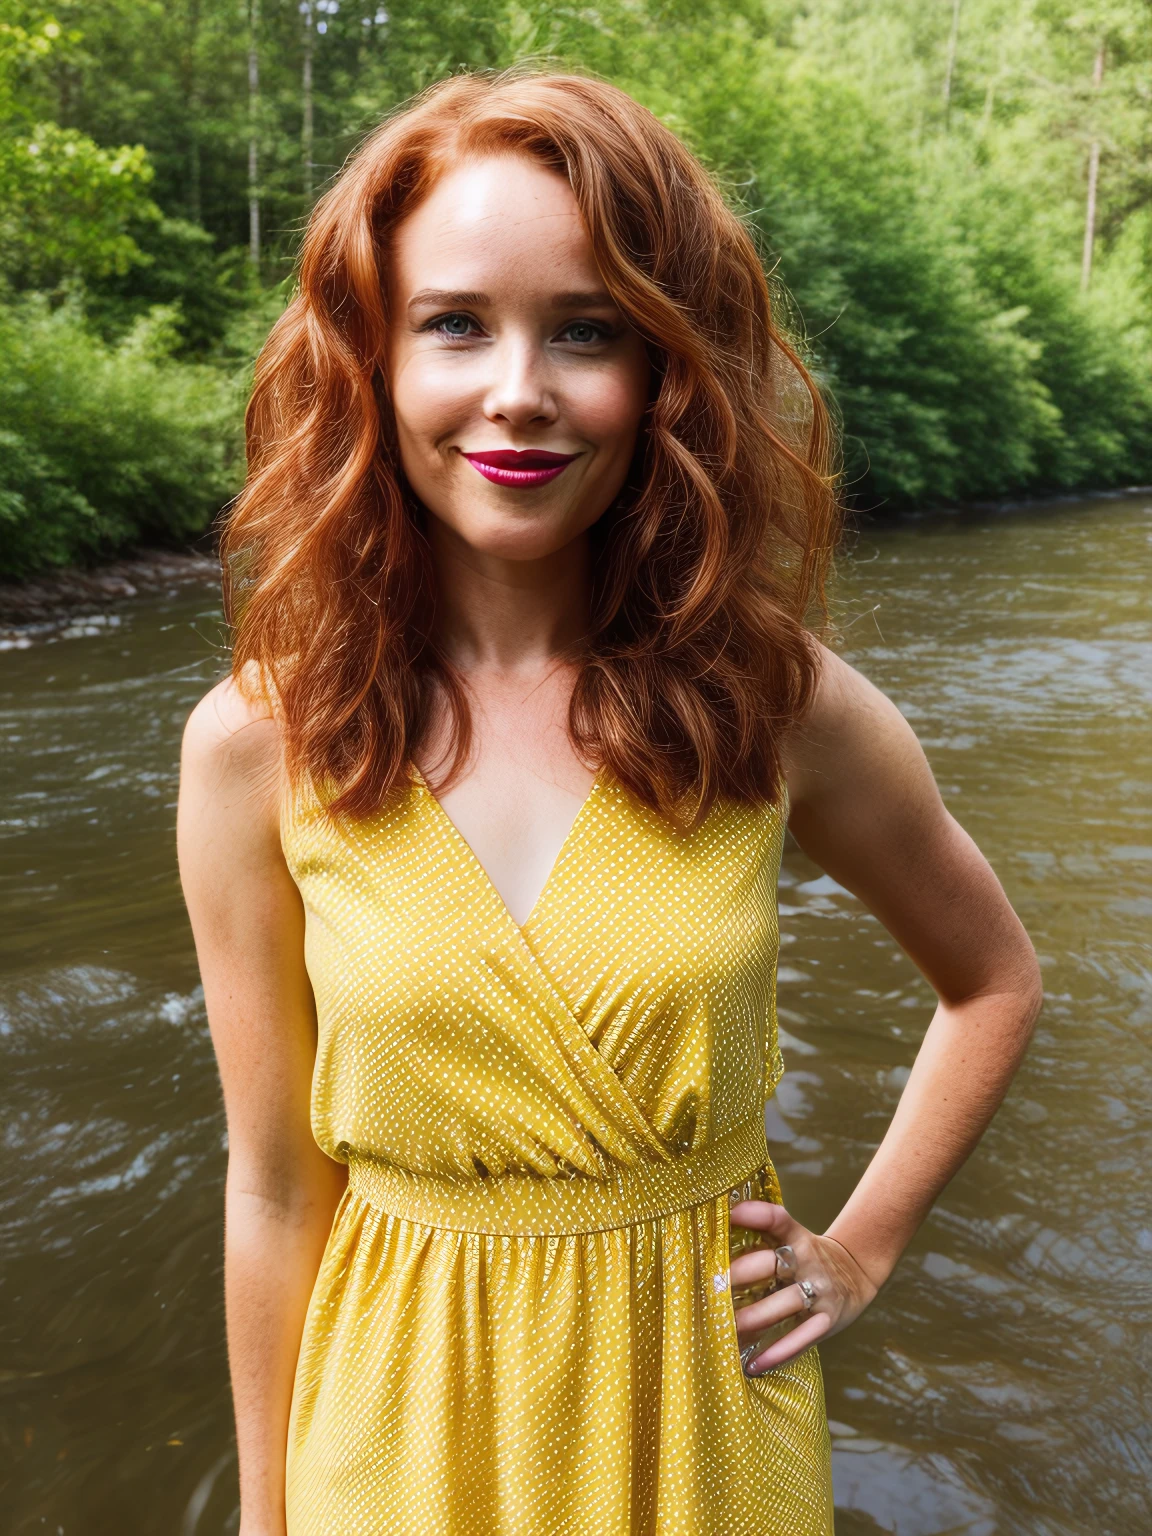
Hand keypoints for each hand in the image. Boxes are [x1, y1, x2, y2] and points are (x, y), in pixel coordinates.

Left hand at [728, 1199, 881, 1373]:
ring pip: (784, 1303)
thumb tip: (719, 1224)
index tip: (728, 1214)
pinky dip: (777, 1352)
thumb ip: (762, 1232)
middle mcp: (809, 1262)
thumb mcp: (793, 1238)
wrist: (856, 1275)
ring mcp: (820, 1292)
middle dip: (741, 1273)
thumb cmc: (808, 1258)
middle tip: (710, 1284)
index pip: (778, 1219)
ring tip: (724, 1327)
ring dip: (753, 1317)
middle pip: (773, 1263)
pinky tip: (753, 1364)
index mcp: (798, 1238)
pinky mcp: (827, 1321)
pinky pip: (802, 1338)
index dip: (755, 1214)